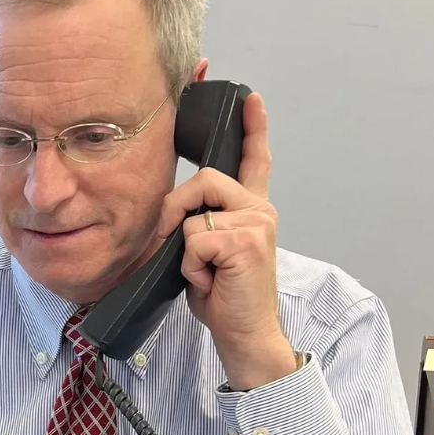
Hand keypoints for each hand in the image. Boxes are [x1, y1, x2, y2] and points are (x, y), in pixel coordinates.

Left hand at [155, 92, 296, 389]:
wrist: (245, 335)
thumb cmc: (225, 299)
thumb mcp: (207, 255)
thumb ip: (199, 226)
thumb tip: (173, 214)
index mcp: (253, 212)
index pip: (255, 161)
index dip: (252, 129)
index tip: (250, 99)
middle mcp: (260, 211)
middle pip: (204, 179)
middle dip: (177, 211)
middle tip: (180, 249)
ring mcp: (256, 224)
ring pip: (194, 213)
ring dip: (185, 248)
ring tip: (205, 273)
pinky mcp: (245, 242)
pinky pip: (194, 238)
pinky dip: (190, 265)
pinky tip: (210, 282)